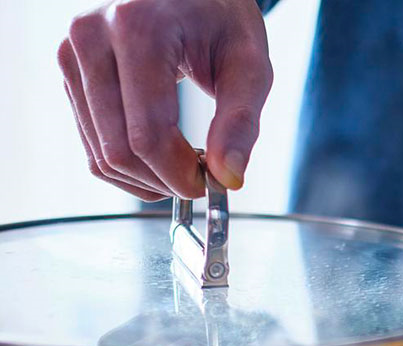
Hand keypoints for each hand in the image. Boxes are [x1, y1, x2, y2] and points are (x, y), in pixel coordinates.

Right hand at [58, 0, 271, 200]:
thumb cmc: (222, 22)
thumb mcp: (249, 66)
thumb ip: (241, 123)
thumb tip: (228, 178)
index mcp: (136, 27)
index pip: (147, 134)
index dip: (180, 175)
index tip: (211, 184)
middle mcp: (92, 36)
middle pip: (119, 151)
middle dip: (165, 181)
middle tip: (201, 177)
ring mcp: (72, 55)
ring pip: (101, 158)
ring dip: (148, 181)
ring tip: (184, 163)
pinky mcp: (69, 74)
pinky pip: (93, 150)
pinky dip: (129, 171)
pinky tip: (161, 160)